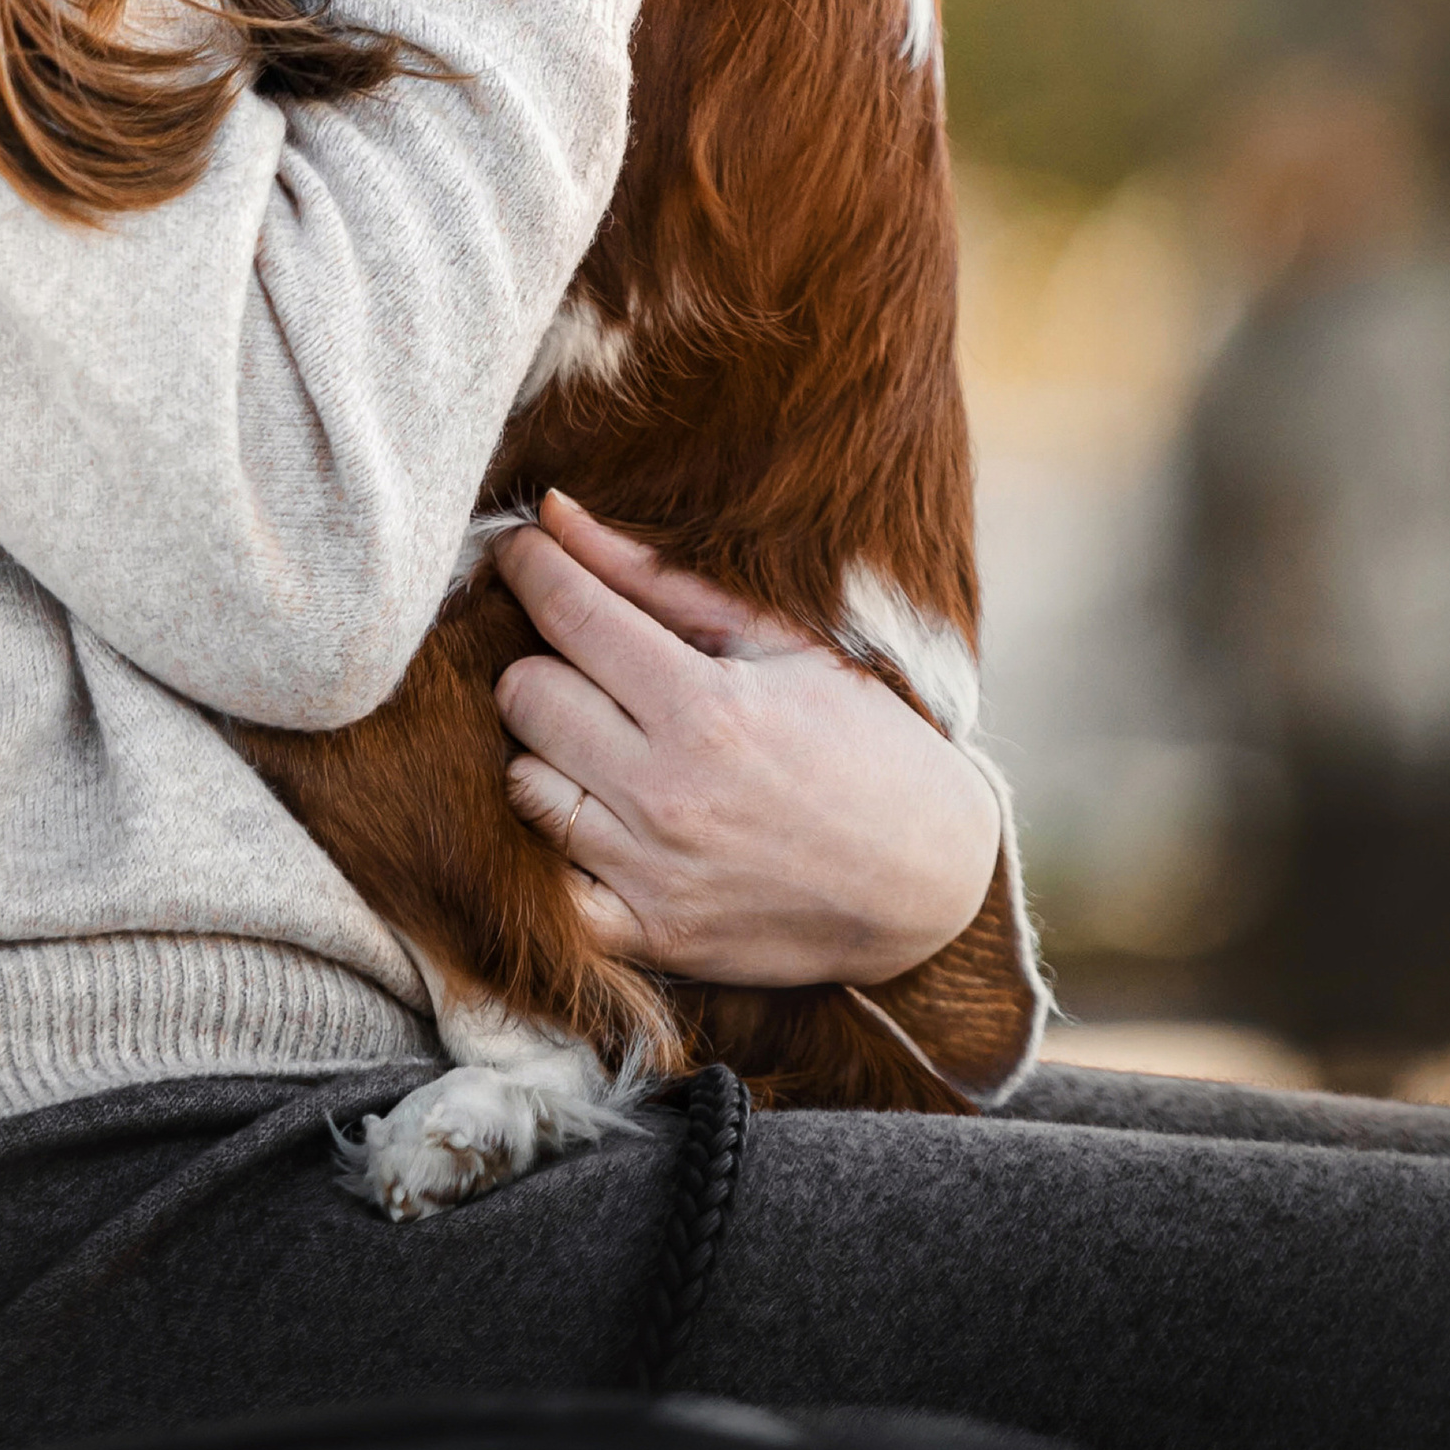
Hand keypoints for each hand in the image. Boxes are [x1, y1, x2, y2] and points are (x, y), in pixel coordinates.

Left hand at [492, 494, 999, 988]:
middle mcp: (667, 793)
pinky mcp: (649, 937)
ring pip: (521, 781)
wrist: (930, 881)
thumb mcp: (777, 641)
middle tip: (581, 659)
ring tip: (596, 737)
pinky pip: (547, 880)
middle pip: (524, 694)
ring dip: (545, 749)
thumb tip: (553, 513)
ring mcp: (653, 874)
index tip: (519, 550)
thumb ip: (654, 578)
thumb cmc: (859, 739)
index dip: (527, 566)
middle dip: (542, 659)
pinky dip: (553, 843)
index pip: (567, 612)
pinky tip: (590, 813)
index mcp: (705, 705)